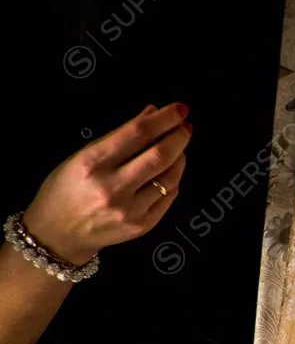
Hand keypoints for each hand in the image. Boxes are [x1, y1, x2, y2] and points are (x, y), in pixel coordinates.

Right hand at [22, 103, 190, 264]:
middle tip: (187, 126)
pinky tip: (171, 170)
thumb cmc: (67, 188)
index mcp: (92, 163)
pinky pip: (169, 196)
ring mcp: (130, 209)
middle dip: (179, 136)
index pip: (138, 133)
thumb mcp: (83, 155)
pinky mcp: (142, 225)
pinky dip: (174, 179)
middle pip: (160, 155)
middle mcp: (112, 187)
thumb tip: (152, 113)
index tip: (180, 109)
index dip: (164, 119)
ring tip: (180, 147)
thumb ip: (120, 136)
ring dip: (180, 157)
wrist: (59, 234)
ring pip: (170, 177)